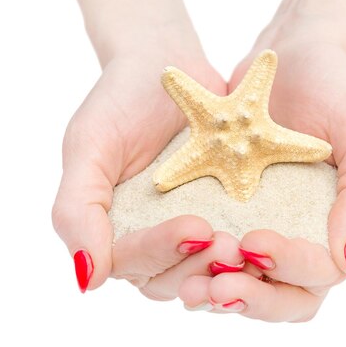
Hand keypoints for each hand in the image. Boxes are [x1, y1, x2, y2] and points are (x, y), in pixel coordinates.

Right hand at [51, 42, 245, 297]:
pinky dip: (249, 249)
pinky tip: (268, 242)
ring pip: (202, 270)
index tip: (197, 228)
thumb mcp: (89, 147)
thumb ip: (76, 210)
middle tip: (232, 246)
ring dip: (225, 266)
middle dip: (200, 266)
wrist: (167, 65)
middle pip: (170, 277)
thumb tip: (84, 280)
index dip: (161, 251)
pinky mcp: (221, 214)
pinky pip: (234, 241)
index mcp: (111, 229)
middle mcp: (149, 237)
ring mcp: (187, 228)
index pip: (131, 261)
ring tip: (250, 247)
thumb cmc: (119, 102)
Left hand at [179, 30, 345, 321]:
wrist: (287, 58)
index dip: (291, 268)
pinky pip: (219, 259)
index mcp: (344, 226)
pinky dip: (199, 267)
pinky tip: (175, 261)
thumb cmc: (333, 87)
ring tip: (189, 287)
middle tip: (217, 288)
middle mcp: (307, 239)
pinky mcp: (236, 219)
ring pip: (251, 289)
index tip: (254, 242)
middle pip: (287, 299)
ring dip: (222, 295)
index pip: (322, 272)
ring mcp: (271, 232)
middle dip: (254, 300)